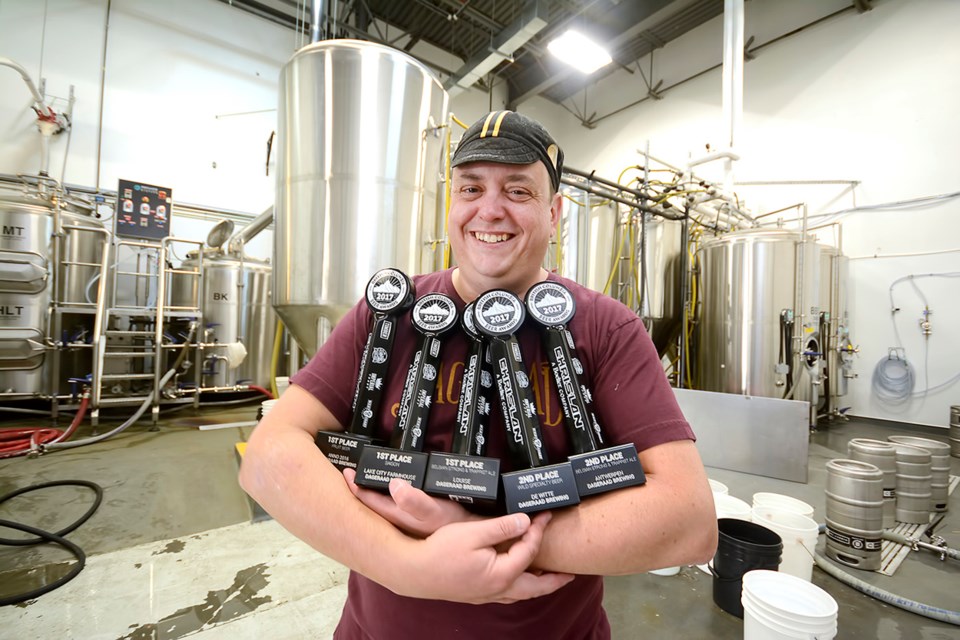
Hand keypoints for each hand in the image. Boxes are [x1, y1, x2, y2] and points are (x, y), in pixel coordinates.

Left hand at [343, 468, 474, 536]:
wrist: (477, 539)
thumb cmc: (455, 526)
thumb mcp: (436, 513)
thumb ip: (415, 502)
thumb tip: (393, 485)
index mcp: (397, 516)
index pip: (368, 501)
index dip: (355, 486)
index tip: (346, 470)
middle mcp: (399, 518)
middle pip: (372, 502)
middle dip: (360, 486)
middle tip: (349, 469)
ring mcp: (408, 518)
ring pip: (384, 502)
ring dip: (375, 489)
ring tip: (367, 473)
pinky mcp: (419, 515)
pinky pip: (398, 502)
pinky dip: (392, 492)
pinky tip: (394, 485)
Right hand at [398, 511, 574, 603]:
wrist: (413, 571)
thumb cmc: (440, 551)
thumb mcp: (473, 532)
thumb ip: (501, 527)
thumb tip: (524, 521)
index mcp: (501, 573)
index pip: (528, 550)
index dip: (537, 531)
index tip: (543, 515)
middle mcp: (498, 589)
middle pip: (535, 586)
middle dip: (554, 580)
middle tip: (571, 573)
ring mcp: (486, 595)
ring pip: (520, 594)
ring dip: (538, 586)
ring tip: (549, 579)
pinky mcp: (476, 594)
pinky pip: (507, 594)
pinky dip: (519, 588)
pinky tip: (516, 580)